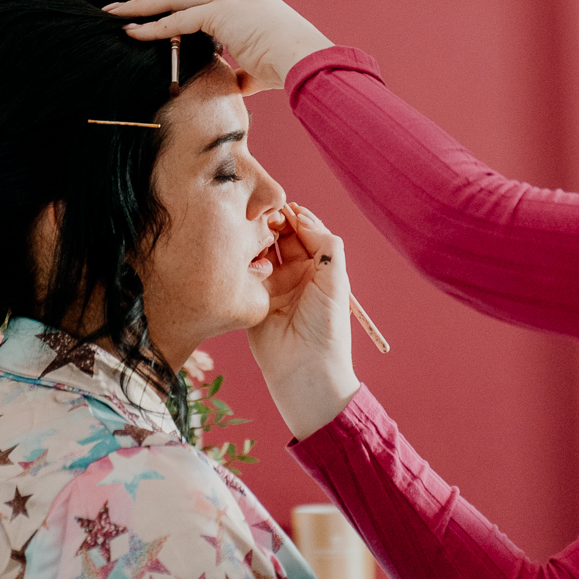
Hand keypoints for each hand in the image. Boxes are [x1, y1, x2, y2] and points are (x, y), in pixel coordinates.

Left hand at [98, 0, 332, 91]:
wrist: (307, 61)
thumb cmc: (288, 63)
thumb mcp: (260, 58)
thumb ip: (245, 65)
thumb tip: (238, 82)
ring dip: (136, 0)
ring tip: (110, 7)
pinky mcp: (220, 12)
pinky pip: (176, 22)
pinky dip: (150, 29)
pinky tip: (130, 33)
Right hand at [247, 203, 359, 440]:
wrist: (304, 371)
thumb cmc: (327, 328)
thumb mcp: (336, 282)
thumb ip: (326, 244)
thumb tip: (301, 217)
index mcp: (319, 268)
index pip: (306, 231)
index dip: (296, 216)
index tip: (284, 207)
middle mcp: (295, 274)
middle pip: (281, 235)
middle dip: (273, 222)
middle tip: (264, 216)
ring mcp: (272, 285)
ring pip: (261, 249)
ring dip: (257, 237)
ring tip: (253, 231)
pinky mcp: (252, 297)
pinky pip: (245, 270)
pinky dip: (243, 258)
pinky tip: (242, 252)